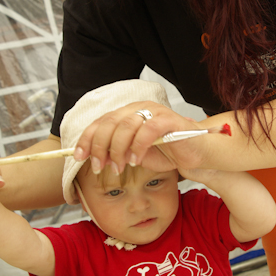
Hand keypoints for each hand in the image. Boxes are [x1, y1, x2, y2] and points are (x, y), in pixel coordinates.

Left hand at [74, 102, 209, 173]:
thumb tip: (95, 158)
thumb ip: (116, 153)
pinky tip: (136, 160)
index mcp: (128, 113)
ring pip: (126, 125)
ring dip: (118, 149)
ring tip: (120, 167)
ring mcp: (154, 111)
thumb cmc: (167, 153)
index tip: (79, 156)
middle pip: (110, 122)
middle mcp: (139, 108)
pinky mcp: (169, 119)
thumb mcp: (134, 155)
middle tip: (98, 166)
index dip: (87, 139)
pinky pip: (148, 129)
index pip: (101, 122)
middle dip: (99, 146)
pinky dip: (138, 146)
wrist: (196, 155)